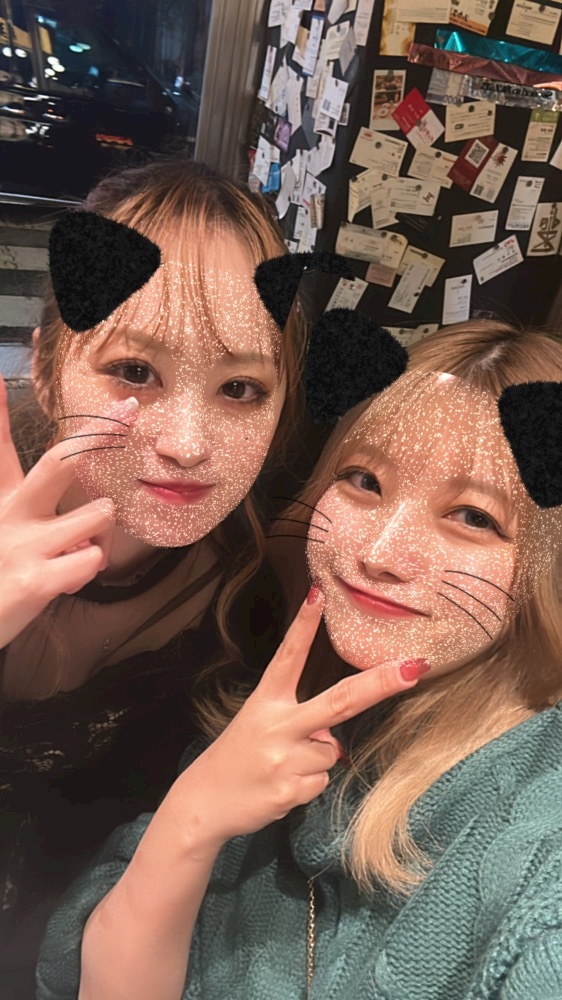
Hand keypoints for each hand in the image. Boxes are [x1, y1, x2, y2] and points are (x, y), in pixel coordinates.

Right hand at [0, 377, 138, 647]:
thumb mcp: (4, 530)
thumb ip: (24, 496)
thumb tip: (69, 491)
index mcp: (4, 502)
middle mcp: (11, 515)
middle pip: (59, 462)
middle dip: (98, 435)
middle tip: (128, 412)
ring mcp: (24, 546)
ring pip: (98, 515)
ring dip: (101, 533)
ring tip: (76, 551)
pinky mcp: (35, 581)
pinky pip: (92, 560)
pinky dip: (89, 569)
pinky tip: (66, 581)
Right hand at [181, 586, 429, 842]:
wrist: (205, 803)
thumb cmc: (238, 758)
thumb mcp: (259, 726)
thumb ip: (300, 723)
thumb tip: (334, 738)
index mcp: (266, 701)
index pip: (288, 656)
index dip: (304, 626)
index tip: (319, 595)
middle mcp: (277, 725)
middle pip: (339, 700)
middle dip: (380, 683)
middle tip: (415, 668)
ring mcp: (284, 758)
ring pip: (331, 751)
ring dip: (315, 761)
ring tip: (280, 766)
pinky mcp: (290, 789)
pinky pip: (322, 782)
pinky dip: (307, 785)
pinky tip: (280, 786)